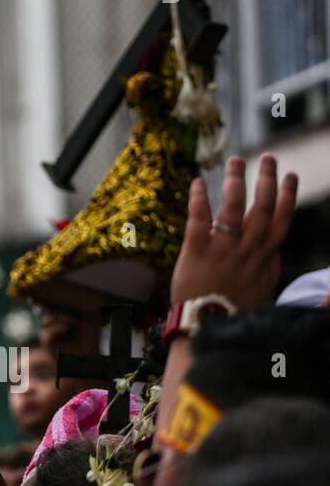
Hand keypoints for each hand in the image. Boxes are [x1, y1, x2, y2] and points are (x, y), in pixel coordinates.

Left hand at [169, 155, 297, 308]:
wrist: (209, 329)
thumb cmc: (235, 311)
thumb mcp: (263, 289)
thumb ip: (268, 266)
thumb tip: (274, 248)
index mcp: (264, 258)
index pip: (281, 221)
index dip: (287, 196)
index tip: (290, 175)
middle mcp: (247, 251)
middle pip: (262, 208)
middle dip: (266, 179)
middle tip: (266, 157)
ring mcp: (223, 250)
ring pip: (234, 208)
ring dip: (236, 181)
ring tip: (236, 160)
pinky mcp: (196, 252)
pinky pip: (199, 220)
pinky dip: (199, 199)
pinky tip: (198, 182)